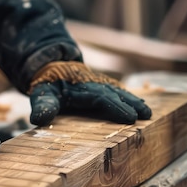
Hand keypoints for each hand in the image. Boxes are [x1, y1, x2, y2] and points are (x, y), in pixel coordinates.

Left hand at [28, 61, 151, 125]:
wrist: (50, 67)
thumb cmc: (46, 85)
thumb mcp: (40, 94)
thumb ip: (42, 105)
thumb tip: (39, 118)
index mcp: (78, 87)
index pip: (100, 97)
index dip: (115, 107)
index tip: (130, 117)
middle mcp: (92, 83)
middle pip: (113, 93)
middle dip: (129, 104)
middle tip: (145, 116)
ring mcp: (98, 83)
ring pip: (118, 91)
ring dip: (133, 101)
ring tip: (148, 112)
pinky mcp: (101, 85)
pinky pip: (117, 90)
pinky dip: (129, 97)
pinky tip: (139, 104)